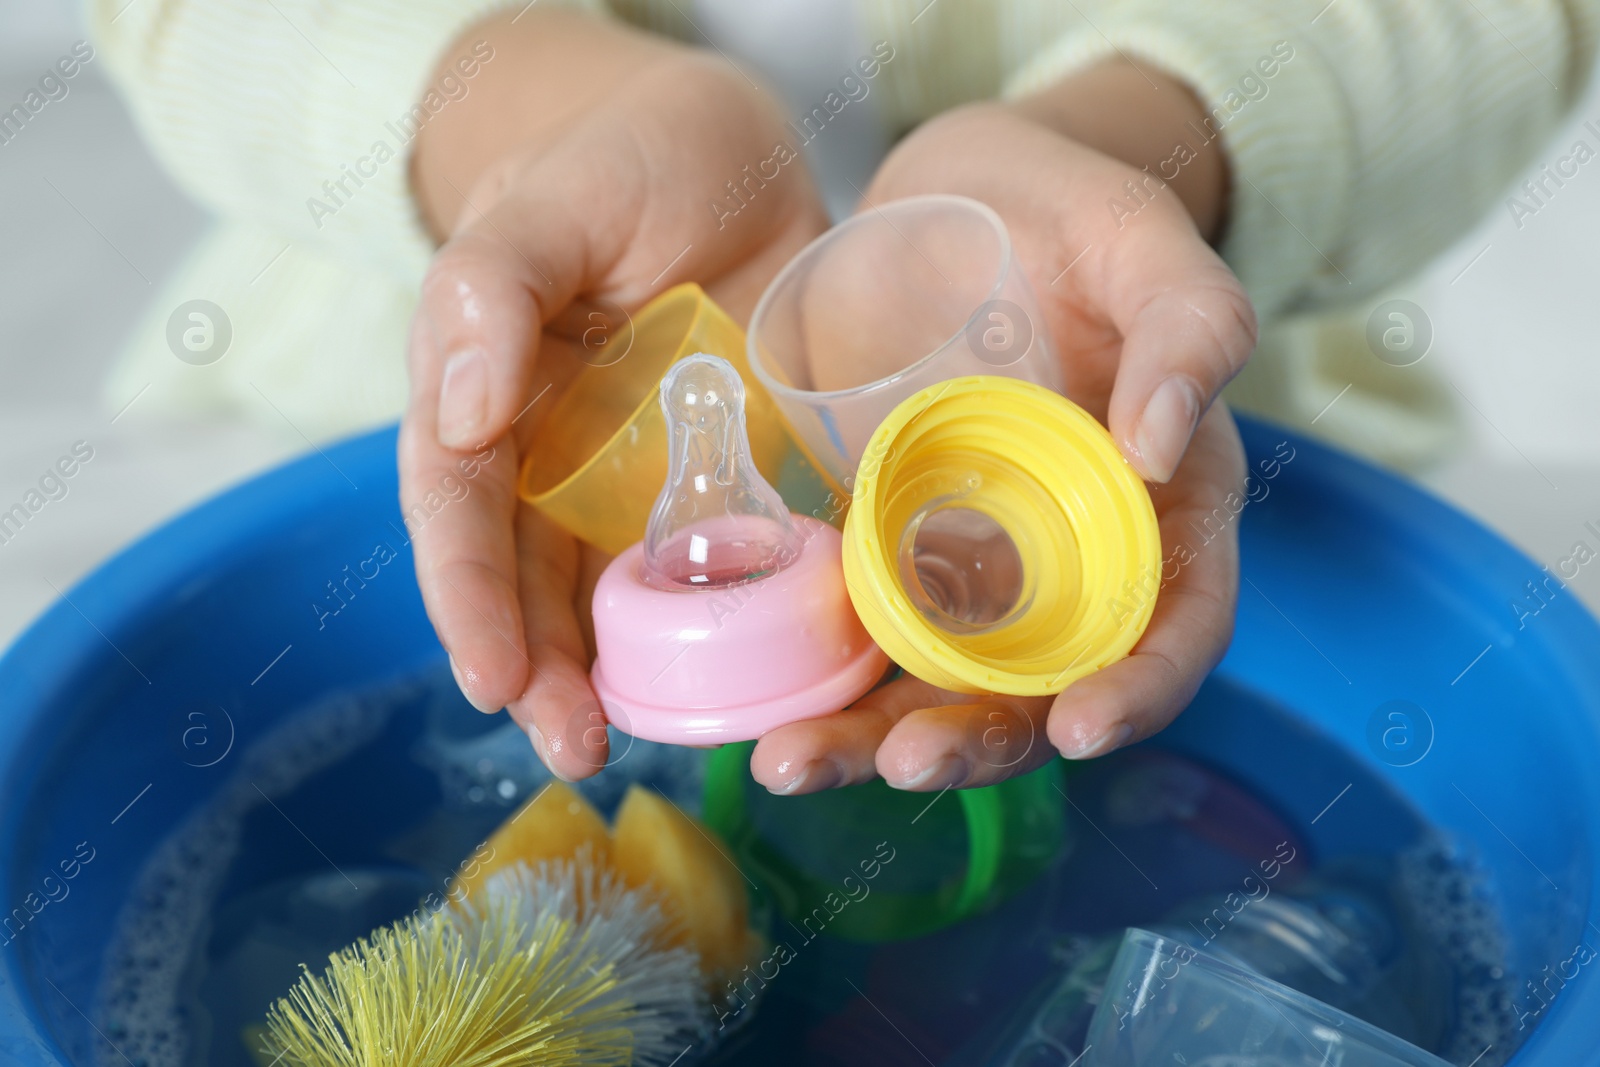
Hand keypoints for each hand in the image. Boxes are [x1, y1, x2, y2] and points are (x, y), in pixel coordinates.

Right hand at [401, 11, 827, 778]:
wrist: (731, 153)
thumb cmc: (624, 158)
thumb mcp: (554, 203)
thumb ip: (494, 287)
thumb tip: (459, 407)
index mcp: (488, 394)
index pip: (461, 509)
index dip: (470, 598)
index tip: (492, 679)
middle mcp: (552, 455)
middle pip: (530, 579)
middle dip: (543, 672)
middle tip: (572, 750)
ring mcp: (637, 475)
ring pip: (613, 593)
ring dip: (619, 676)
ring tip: (636, 748)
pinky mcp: (722, 479)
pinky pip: (717, 564)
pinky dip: (724, 628)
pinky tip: (745, 680)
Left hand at [749, 66, 1255, 794]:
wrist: (959, 194)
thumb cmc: (1075, 210)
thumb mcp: (1145, 241)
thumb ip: (1190, 325)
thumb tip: (1162, 446)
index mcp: (1163, 510)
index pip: (1176, 627)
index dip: (1142, 690)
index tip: (1081, 728)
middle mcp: (1070, 562)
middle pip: (1039, 688)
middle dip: (973, 740)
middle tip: (897, 761)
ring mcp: (973, 563)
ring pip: (934, 683)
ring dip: (869, 736)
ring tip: (789, 760)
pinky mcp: (887, 546)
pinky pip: (859, 631)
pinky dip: (815, 676)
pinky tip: (753, 702)